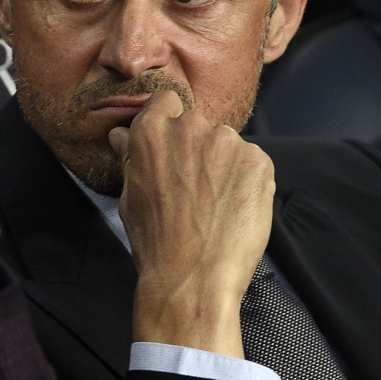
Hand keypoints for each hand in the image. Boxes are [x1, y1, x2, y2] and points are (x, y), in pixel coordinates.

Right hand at [109, 90, 273, 356]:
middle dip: (196, 146)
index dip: (169, 122)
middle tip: (193, 184)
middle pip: (197, 122)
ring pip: (226, 143)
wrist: (193, 278)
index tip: (172, 147)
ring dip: (222, 162)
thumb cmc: (155, 241)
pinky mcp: (258, 161)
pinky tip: (234, 207)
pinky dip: (246, 179)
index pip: (165, 101)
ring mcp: (228, 142)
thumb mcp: (130, 195)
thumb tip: (122, 134)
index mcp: (152, 130)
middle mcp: (190, 126)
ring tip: (215, 202)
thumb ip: (130, 156)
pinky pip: (252, 161)